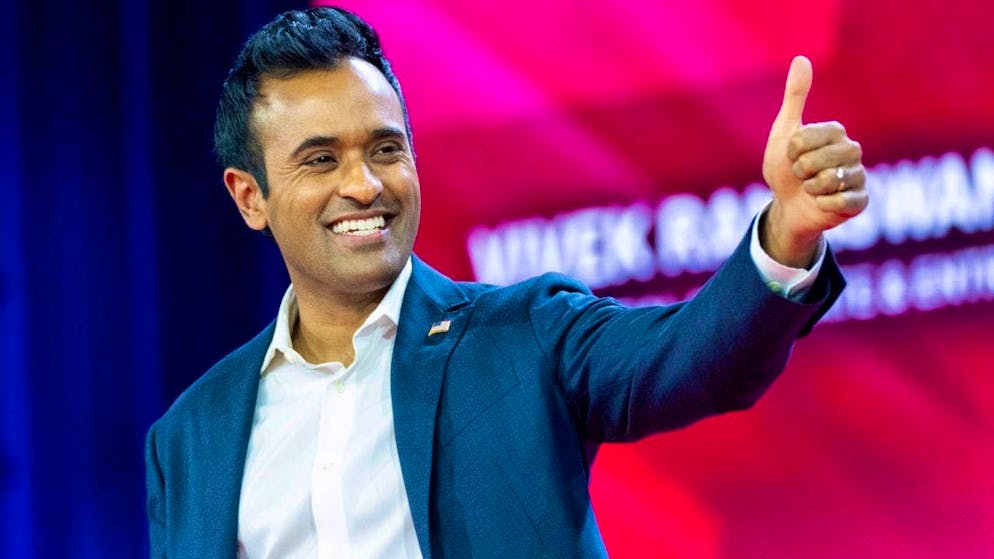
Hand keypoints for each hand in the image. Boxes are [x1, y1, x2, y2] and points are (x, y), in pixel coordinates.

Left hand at [761, 55, 867, 267]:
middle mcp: (852, 151)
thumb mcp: (785, 131)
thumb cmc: (785, 168)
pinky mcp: (861, 201)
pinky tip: (821, 203)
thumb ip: (796, 96)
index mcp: (836, 132)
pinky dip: (823, 204)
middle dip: (802, 170)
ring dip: (812, 188)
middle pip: (822, 159)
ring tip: (811, 188)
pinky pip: (842, 201)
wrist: (787, 207)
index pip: (808, 137)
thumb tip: (802, 58)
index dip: (792, 151)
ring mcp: (859, 176)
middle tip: (801, 175)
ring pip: (833, 180)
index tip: (791, 155)